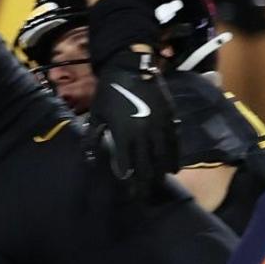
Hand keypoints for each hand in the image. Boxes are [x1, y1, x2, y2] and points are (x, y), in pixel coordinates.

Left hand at [83, 62, 180, 196]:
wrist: (130, 66)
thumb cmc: (109, 91)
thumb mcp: (96, 115)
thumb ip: (92, 137)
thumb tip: (89, 159)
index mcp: (123, 133)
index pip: (126, 164)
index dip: (128, 179)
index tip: (128, 191)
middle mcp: (143, 134)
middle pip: (146, 165)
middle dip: (145, 183)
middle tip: (144, 197)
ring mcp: (159, 126)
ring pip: (163, 157)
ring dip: (161, 174)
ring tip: (160, 186)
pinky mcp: (170, 119)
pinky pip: (174, 143)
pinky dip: (175, 158)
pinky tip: (175, 169)